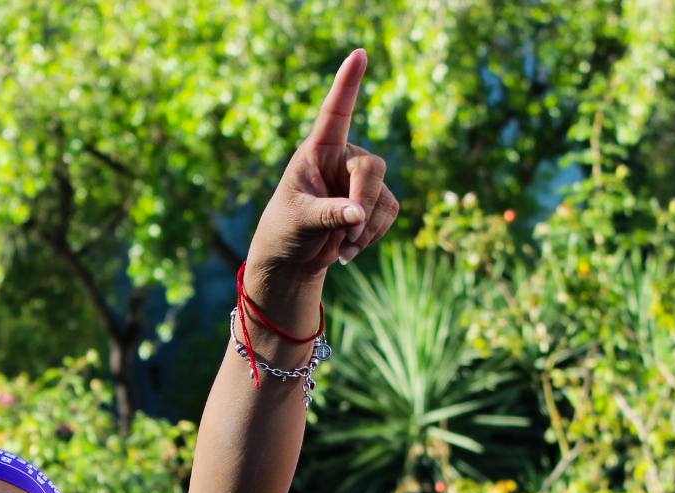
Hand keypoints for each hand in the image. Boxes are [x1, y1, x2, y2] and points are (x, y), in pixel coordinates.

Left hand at [243, 49, 398, 306]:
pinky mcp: (374, 201)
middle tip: (349, 233)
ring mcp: (360, 179)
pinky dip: (373, 235)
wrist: (294, 257)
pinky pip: (389, 213)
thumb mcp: (300, 221)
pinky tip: (350, 250)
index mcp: (317, 150)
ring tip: (340, 246)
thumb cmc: (286, 230)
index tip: (359, 53)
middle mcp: (342, 158)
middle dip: (364, 201)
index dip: (347, 83)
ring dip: (366, 228)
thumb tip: (358, 214)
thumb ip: (328, 214)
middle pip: (371, 168)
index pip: (336, 113)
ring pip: (383, 197)